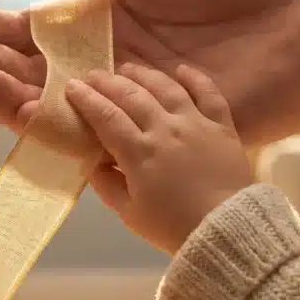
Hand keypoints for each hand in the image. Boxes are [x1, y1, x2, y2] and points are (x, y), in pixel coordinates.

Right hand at [0, 0, 299, 145]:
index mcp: (111, 19)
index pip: (33, 30)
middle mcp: (116, 65)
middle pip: (33, 71)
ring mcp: (138, 102)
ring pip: (54, 107)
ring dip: (2, 91)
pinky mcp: (164, 133)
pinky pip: (98, 135)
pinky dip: (51, 124)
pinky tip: (11, 103)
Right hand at [65, 63, 252, 253]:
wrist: (227, 230)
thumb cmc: (174, 227)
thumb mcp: (130, 213)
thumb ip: (107, 185)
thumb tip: (92, 163)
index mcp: (139, 152)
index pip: (106, 116)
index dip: (86, 99)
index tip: (71, 86)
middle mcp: (165, 129)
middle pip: (132, 95)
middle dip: (108, 82)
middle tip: (94, 75)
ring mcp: (195, 123)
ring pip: (166, 87)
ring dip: (144, 75)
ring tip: (128, 69)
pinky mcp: (222, 126)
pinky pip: (208, 93)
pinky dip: (194, 78)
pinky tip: (180, 69)